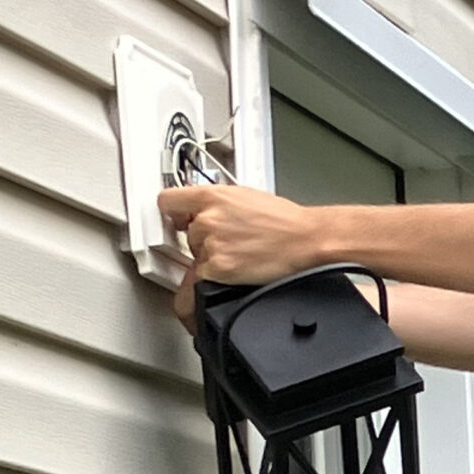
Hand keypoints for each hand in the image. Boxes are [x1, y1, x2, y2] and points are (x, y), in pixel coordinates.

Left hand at [157, 184, 324, 324]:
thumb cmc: (286, 221)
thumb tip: (205, 211)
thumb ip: (218, 203)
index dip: (173, 213)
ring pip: (196, 257)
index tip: (175, 219)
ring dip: (213, 259)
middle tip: (231, 242)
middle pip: (187, 234)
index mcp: (212, 195)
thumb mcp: (246, 197)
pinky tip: (239, 269)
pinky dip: (217, 278)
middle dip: (204, 240)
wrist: (305, 240)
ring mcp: (210, 245)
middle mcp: (206, 218)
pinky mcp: (217, 268)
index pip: (168, 201)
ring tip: (242, 255)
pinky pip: (203, 278)